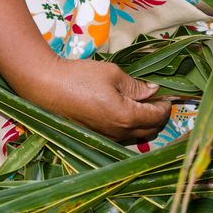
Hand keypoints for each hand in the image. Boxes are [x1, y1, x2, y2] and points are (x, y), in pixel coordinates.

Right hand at [14, 57, 170, 140]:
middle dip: (158, 116)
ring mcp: (107, 138)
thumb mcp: (113, 74)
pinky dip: (130, 127)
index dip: (166, 105)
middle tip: (156, 98)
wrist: (46, 87)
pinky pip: (122, 137)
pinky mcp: (97, 138)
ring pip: (137, 136)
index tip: (166, 93)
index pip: (158, 117)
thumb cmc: (80, 77)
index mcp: (126, 117)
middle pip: (151, 131)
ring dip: (144, 123)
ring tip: (140, 103)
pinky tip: (123, 111)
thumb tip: (153, 91)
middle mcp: (119, 133)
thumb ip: (136, 85)